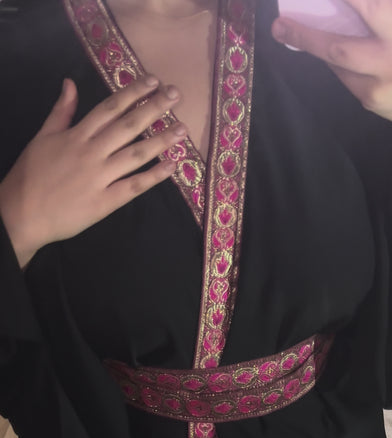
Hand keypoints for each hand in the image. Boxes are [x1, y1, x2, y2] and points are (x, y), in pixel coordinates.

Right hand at [0, 76, 185, 267]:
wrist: (21, 214)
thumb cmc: (30, 176)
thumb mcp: (42, 137)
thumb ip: (61, 111)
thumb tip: (70, 83)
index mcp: (77, 135)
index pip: (110, 108)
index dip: (133, 92)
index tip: (153, 81)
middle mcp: (91, 153)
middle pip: (128, 126)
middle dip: (154, 109)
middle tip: (176, 95)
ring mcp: (99, 178)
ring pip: (135, 154)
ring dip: (161, 140)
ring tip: (182, 129)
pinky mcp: (104, 202)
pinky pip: (133, 187)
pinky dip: (153, 177)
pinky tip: (172, 166)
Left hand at [272, 0, 391, 131]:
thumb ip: (391, 4)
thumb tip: (343, 2)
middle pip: (367, 11)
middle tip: (291, 10)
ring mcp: (388, 71)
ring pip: (340, 51)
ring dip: (306, 38)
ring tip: (282, 29)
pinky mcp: (372, 96)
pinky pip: (342, 73)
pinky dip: (331, 61)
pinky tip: (327, 56)